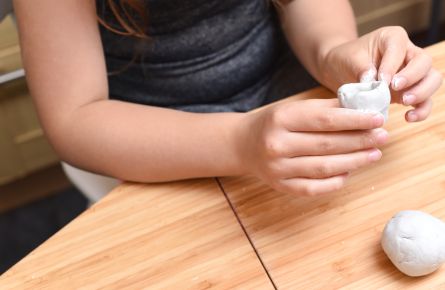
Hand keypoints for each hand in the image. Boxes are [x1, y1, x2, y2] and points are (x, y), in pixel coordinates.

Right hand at [239, 98, 387, 195]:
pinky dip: (335, 182)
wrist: (242, 144)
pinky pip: (313, 187)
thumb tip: (362, 110)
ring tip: (374, 154)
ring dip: (354, 162)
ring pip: (324, 168)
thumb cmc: (273, 123)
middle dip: (360, 140)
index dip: (354, 120)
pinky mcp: (280, 185)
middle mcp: (277, 144)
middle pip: (327, 144)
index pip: (324, 120)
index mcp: (281, 118)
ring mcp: (278, 168)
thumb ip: (325, 108)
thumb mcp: (293, 108)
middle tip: (382, 137)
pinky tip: (350, 172)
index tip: (377, 119)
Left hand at [321, 26, 442, 121]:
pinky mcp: (411, 91)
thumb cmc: (347, 59)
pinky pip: (425, 100)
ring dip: (422, 92)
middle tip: (395, 88)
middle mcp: (408, 53)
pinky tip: (409, 117)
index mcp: (392, 37)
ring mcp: (413, 73)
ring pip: (432, 79)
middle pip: (424, 61)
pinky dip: (422, 110)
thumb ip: (361, 68)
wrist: (342, 70)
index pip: (399, 48)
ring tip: (404, 102)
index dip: (392, 65)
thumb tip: (371, 81)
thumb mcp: (349, 59)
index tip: (381, 80)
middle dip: (413, 77)